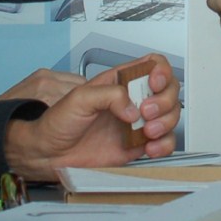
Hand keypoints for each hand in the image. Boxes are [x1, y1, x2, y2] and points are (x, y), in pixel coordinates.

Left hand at [3, 55, 178, 179]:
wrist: (49, 155)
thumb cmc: (56, 123)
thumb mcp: (79, 98)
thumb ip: (110, 95)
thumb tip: (133, 109)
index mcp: (119, 82)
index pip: (152, 65)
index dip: (161, 71)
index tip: (154, 83)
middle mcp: (131, 100)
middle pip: (168, 90)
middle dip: (164, 100)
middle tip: (146, 112)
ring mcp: (137, 123)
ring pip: (171, 115)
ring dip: (166, 122)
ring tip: (147, 131)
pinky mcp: (138, 145)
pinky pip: (164, 142)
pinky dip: (164, 144)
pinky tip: (150, 147)